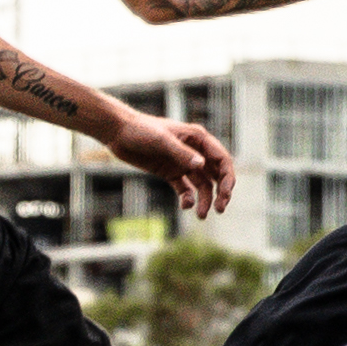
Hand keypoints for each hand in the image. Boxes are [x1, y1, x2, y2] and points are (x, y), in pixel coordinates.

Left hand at [113, 112, 235, 218]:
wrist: (119, 132)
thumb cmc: (141, 130)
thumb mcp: (161, 140)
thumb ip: (181, 153)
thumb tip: (201, 166)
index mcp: (198, 138)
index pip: (222, 159)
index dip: (228, 177)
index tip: (225, 194)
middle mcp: (194, 151)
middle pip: (216, 174)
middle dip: (221, 192)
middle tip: (220, 209)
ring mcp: (182, 163)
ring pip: (202, 184)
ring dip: (205, 199)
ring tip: (201, 215)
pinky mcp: (170, 173)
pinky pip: (185, 189)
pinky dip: (188, 198)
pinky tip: (185, 206)